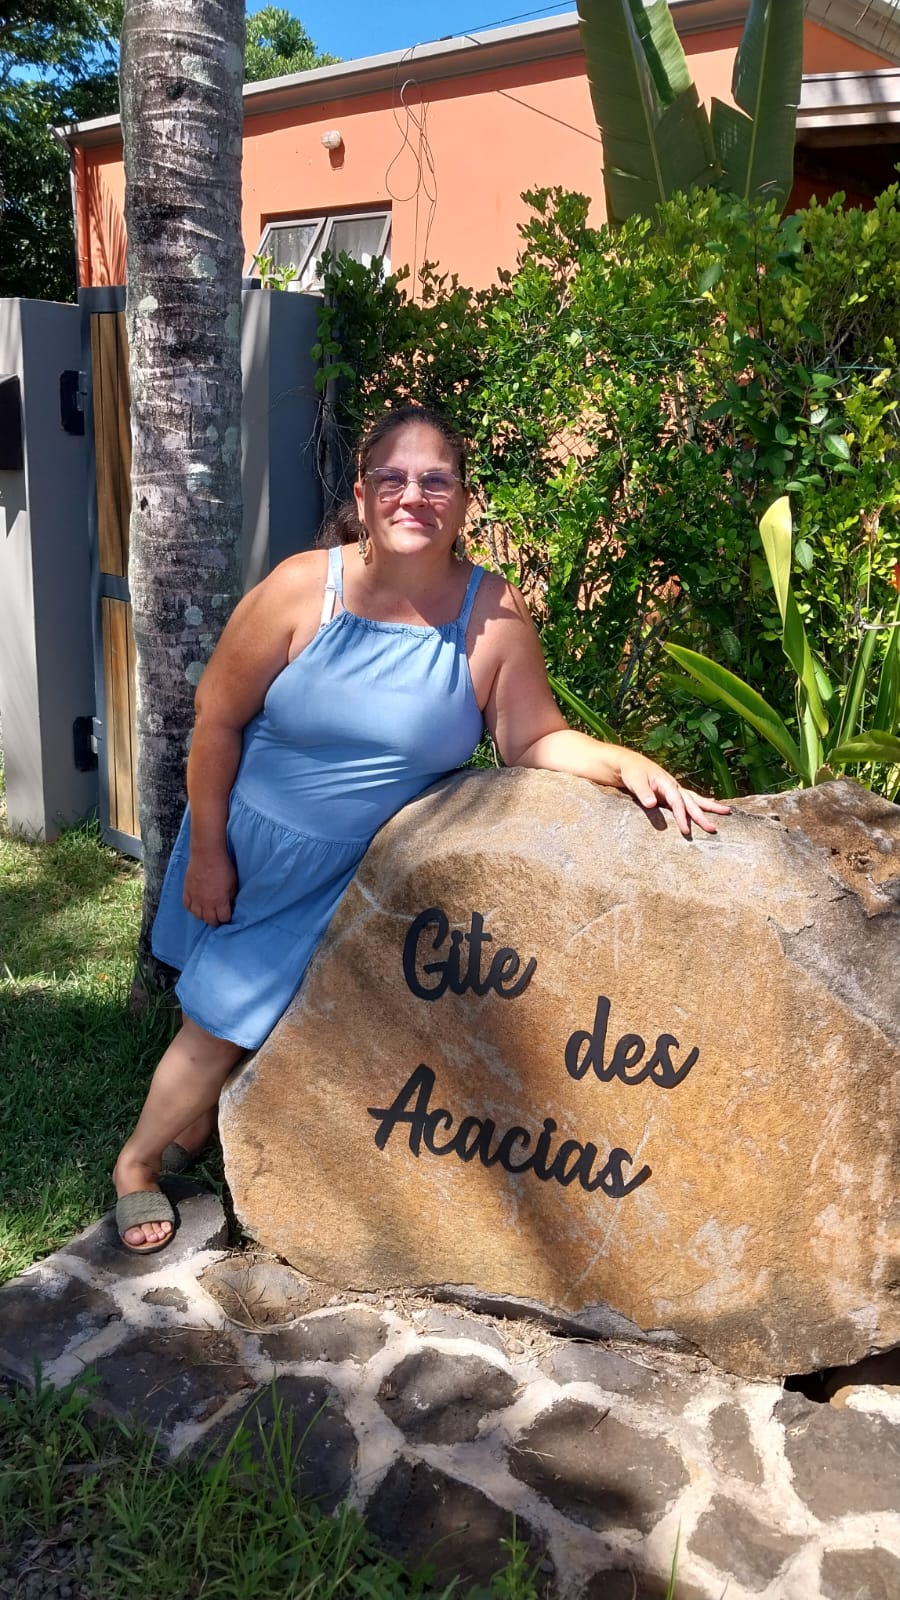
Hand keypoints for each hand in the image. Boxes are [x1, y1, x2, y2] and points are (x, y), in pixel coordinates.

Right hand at [183, 849, 237, 924]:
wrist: (207, 854)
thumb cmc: (223, 867)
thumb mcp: (233, 884)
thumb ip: (231, 897)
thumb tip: (230, 905)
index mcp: (220, 901)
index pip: (223, 918)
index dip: (227, 918)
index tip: (227, 915)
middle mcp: (206, 903)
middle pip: (210, 920)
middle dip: (215, 920)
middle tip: (218, 917)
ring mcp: (195, 898)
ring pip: (197, 915)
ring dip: (203, 916)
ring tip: (207, 913)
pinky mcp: (187, 891)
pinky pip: (187, 906)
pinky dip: (192, 908)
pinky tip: (196, 906)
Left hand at [614, 751, 730, 837]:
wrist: (630, 764)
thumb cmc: (632, 772)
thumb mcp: (634, 781)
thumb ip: (643, 792)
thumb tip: (651, 804)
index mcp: (666, 782)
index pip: (676, 801)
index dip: (681, 815)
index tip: (685, 830)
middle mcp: (674, 785)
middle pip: (691, 801)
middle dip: (702, 815)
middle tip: (713, 828)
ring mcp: (675, 788)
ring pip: (695, 799)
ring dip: (710, 807)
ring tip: (727, 811)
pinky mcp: (673, 792)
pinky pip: (690, 800)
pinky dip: (702, 803)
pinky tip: (712, 806)